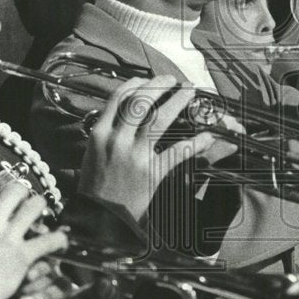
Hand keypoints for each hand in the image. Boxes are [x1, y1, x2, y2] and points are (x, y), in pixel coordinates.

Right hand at [0, 182, 67, 298]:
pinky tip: (59, 242)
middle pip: (14, 190)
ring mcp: (8, 237)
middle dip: (23, 192)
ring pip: (35, 206)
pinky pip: (50, 239)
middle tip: (25, 200)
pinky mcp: (23, 255)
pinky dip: (58, 240)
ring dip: (42, 208)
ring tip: (43, 214)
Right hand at [76, 76, 226, 224]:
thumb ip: (107, 132)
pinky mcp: (151, 173)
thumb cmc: (95, 187)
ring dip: (177, 101)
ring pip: (159, 119)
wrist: (98, 219)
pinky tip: (206, 136)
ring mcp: (134, 156)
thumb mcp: (92, 154)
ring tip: (189, 92)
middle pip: (141, 102)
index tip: (149, 79)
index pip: (119, 97)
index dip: (138, 83)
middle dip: (161, 85)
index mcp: (99, 134)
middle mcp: (116, 140)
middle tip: (175, 80)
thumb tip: (123, 111)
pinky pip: (178, 152)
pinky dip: (195, 142)